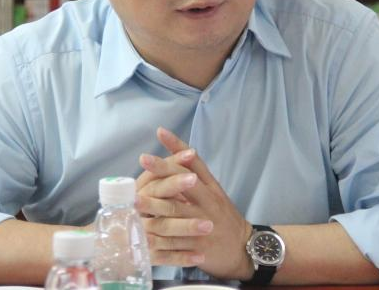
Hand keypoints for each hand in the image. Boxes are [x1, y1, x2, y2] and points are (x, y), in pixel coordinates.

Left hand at [135, 127, 253, 280]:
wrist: (243, 248)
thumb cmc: (223, 215)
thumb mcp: (215, 192)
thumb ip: (197, 174)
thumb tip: (178, 151)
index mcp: (211, 188)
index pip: (193, 163)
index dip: (177, 147)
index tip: (160, 131)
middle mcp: (208, 203)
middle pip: (184, 183)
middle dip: (163, 171)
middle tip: (143, 158)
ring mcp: (203, 225)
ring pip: (177, 213)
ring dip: (155, 206)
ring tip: (136, 200)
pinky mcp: (198, 248)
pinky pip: (176, 244)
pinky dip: (160, 241)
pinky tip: (143, 236)